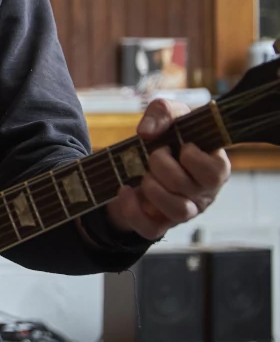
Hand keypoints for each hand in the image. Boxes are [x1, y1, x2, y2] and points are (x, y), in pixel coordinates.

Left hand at [106, 99, 230, 240]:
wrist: (134, 162)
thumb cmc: (164, 138)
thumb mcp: (167, 115)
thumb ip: (163, 112)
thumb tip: (147, 132)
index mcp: (214, 168)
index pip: (216, 171)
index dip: (192, 156)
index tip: (178, 144)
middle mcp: (203, 193)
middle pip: (191, 188)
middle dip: (164, 166)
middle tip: (153, 155)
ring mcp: (183, 212)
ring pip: (178, 210)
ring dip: (154, 188)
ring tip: (143, 174)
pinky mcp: (160, 224)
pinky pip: (151, 229)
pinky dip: (133, 209)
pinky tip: (124, 190)